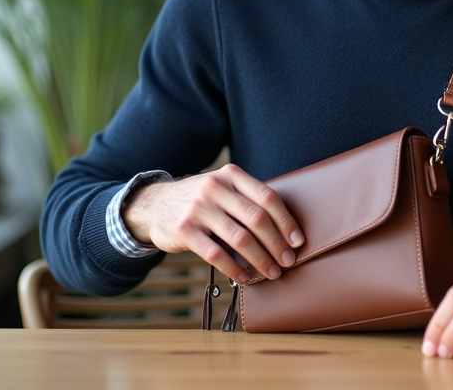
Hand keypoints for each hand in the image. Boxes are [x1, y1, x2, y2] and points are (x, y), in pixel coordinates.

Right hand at [122, 164, 304, 284]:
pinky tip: (245, 278)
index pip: (267, 197)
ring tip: (272, 272)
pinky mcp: (184, 230)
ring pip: (239, 238)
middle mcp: (215, 188)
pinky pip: (216, 255)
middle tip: (288, 261)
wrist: (154, 204)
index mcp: (231, 175)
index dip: (286, 221)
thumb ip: (247, 200)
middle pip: (257, 219)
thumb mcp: (222, 187)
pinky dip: (235, 269)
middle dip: (277, 244)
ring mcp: (198, 209)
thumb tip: (286, 230)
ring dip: (261, 259)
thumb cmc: (201, 200)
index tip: (297, 241)